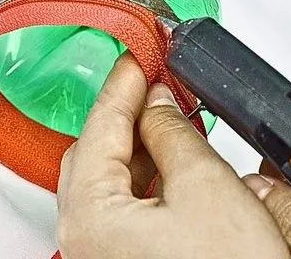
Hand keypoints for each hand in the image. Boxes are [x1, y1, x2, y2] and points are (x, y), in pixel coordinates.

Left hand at [56, 53, 289, 258]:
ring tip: (171, 114)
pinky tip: (171, 158)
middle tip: (154, 79)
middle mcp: (85, 236)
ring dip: (139, 142)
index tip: (138, 52)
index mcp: (92, 215)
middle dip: (126, 111)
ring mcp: (102, 250)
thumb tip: (159, 101)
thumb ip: (174, 134)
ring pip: (109, 177)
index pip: (99, 126)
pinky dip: (146, 173)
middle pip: (95, 151)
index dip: (122, 83)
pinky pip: (124, 202)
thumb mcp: (206, 188)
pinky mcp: (125, 258)